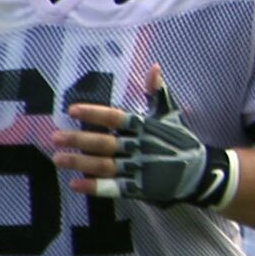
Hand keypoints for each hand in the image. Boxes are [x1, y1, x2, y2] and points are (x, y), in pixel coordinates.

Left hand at [67, 80, 231, 209]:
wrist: (200, 172)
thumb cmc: (180, 140)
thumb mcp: (170, 115)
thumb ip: (158, 93)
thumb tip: (153, 67)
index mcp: (145, 127)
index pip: (116, 117)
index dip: (94, 113)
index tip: (71, 109)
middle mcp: (140, 147)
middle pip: (106, 143)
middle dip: (79, 140)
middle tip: (54, 137)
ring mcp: (140, 169)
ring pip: (106, 166)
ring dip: (81, 163)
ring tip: (58, 159)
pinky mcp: (141, 188)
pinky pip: (115, 188)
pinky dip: (96, 187)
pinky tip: (76, 184)